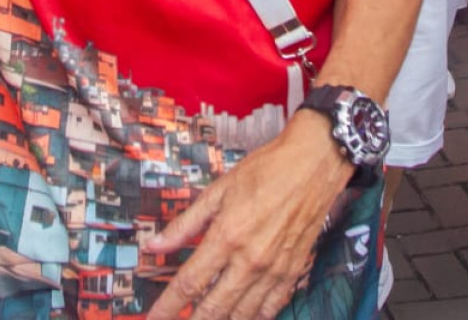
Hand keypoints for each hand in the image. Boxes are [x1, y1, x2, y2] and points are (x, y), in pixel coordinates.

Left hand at [145, 110, 351, 319]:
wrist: (313, 164)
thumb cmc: (266, 170)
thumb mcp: (218, 190)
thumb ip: (185, 224)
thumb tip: (154, 245)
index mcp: (226, 236)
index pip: (189, 283)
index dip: (168, 307)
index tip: (154, 319)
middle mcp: (249, 260)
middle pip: (213, 308)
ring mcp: (273, 270)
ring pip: (241, 315)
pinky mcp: (292, 272)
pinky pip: (270, 309)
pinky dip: (254, 318)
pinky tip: (242, 318)